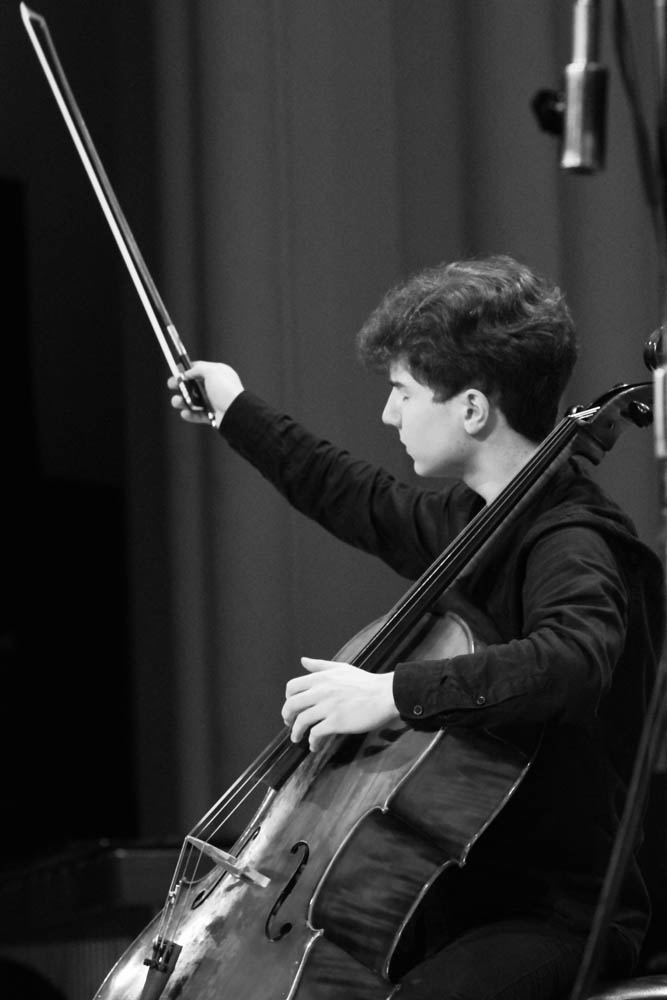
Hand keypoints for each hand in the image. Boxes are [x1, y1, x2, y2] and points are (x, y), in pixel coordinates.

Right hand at [168, 361, 243, 424]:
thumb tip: (187, 372)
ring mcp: (213, 402)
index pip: (200, 369)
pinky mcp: (212, 415)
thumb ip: (198, 369)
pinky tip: (185, 413)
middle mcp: (215, 387)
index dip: (187, 370)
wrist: (235, 413)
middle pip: (194, 385)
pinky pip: (197, 414)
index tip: (176, 371)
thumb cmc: (226, 390)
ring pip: (193, 400)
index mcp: (218, 374)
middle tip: (171, 385)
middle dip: (181, 385)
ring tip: (177, 402)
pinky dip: (190, 414)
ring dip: (182, 401)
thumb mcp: (212, 371)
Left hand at [283, 657, 398, 750]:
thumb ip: (320, 665)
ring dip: (296, 732)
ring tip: (297, 739)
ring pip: (301, 721)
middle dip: (287, 717)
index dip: (288, 698)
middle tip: (289, 724)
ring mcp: (328, 707)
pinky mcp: (336, 722)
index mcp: (321, 678)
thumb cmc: (366, 682)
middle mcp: (321, 691)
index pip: (292, 686)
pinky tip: (314, 745)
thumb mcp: (341, 668)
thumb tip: (303, 661)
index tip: (291, 706)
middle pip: (292, 705)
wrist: (385, 694)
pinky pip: (316, 733)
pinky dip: (312, 741)